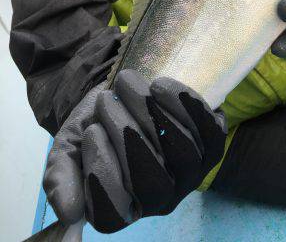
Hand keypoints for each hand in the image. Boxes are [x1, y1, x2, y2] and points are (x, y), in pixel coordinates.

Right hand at [43, 70, 225, 232]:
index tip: (91, 132)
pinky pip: (209, 132)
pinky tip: (161, 85)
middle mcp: (161, 200)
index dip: (101, 172)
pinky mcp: (212, 146)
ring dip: (150, 111)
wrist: (126, 94)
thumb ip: (61, 177)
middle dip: (127, 135)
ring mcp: (191, 175)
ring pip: (181, 152)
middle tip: (105, 100)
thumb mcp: (69, 147)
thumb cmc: (97, 125)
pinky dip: (186, 106)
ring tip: (126, 83)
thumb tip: (69, 213)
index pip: (113, 214)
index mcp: (123, 209)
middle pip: (152, 183)